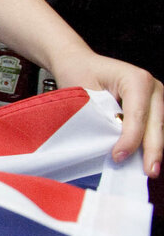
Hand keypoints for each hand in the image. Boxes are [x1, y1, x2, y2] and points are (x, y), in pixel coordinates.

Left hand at [52, 51, 162, 176]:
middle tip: (149, 171)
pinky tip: (145, 159)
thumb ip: (99, 116)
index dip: (130, 139)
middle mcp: (152, 86)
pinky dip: (149, 143)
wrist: (79, 63)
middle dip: (152, 150)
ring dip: (154, 149)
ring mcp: (156, 96)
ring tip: (150, 170)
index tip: (118, 156)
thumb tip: (109, 143)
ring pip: (159, 127)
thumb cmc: (79, 74)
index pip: (136, 115)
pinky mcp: (153, 105)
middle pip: (156, 123)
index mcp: (136, 79)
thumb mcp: (84, 94)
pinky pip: (154, 127)